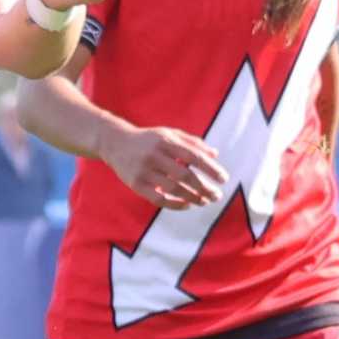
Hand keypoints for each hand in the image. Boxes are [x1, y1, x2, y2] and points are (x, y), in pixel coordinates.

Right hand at [106, 124, 228, 209]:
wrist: (115, 143)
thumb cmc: (148, 139)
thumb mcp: (169, 134)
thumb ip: (192, 142)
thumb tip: (215, 154)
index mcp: (166, 141)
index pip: (193, 156)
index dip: (210, 169)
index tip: (223, 179)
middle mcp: (155, 156)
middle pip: (185, 175)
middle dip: (204, 187)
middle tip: (217, 195)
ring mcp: (144, 171)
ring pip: (173, 189)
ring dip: (192, 198)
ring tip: (205, 201)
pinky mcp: (135, 184)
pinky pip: (158, 199)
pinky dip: (175, 204)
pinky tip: (187, 205)